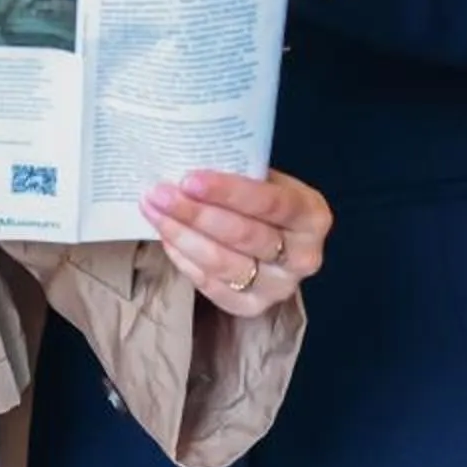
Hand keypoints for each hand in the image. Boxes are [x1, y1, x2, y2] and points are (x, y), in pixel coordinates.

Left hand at [140, 168, 330, 317]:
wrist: (277, 240)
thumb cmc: (264, 201)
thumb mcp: (267, 180)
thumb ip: (240, 174)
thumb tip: (183, 160)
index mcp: (312, 216)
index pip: (271, 202)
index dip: (228, 192)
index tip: (189, 179)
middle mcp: (304, 257)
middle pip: (244, 235)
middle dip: (196, 214)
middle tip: (160, 194)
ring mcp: (279, 287)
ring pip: (223, 263)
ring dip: (182, 236)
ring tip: (154, 212)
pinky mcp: (253, 307)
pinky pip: (211, 285)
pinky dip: (184, 259)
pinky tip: (167, 237)